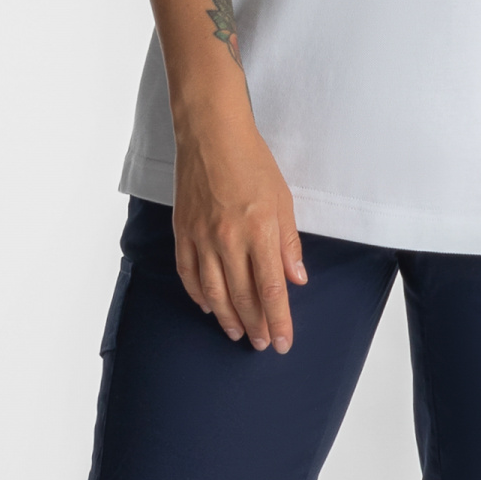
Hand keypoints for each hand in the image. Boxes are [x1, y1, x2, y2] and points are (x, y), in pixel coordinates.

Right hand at [170, 105, 306, 351]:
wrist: (210, 134)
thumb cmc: (252, 162)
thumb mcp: (283, 200)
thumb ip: (288, 244)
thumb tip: (297, 279)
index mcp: (259, 231)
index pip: (272, 289)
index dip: (279, 321)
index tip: (284, 341)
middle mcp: (229, 240)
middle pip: (243, 297)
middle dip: (256, 326)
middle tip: (263, 345)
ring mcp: (202, 237)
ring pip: (214, 292)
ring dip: (228, 318)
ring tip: (237, 334)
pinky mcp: (183, 232)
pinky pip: (189, 273)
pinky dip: (199, 294)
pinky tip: (209, 306)